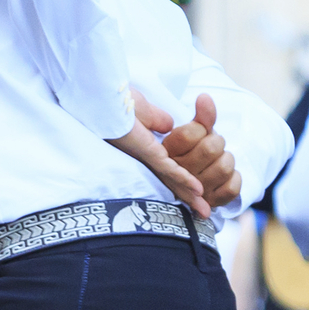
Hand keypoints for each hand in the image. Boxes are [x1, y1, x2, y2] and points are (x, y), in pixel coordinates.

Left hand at [107, 90, 222, 214]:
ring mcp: (145, 156)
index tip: (197, 190)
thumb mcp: (143, 109)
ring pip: (171, 179)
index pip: (167, 168)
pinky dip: (183, 179)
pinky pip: (168, 169)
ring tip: (204, 209)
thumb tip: (169, 126)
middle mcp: (144, 156)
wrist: (104, 95)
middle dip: (188, 197)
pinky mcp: (146, 152)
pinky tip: (197, 190)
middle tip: (204, 213)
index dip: (183, 179)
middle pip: (170, 180)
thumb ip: (157, 119)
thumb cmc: (116, 99)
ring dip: (189, 194)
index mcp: (144, 146)